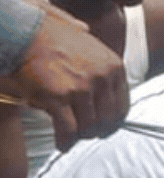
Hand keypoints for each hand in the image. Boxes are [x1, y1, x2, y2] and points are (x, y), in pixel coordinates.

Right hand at [1, 0, 128, 149]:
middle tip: (88, 135)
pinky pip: (68, 130)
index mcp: (114, 66)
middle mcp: (102, 78)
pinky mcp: (59, 98)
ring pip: (89, 127)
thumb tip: (101, 60)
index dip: (113, 121)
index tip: (106, 128)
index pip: (123, 104)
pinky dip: (65, 141)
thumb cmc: (52, 36)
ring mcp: (81, 89)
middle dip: (98, 131)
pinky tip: (62, 144)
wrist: (26, 33)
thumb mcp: (89, 42)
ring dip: (80, 137)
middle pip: (108, 119)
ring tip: (72, 138)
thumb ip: (99, 57)